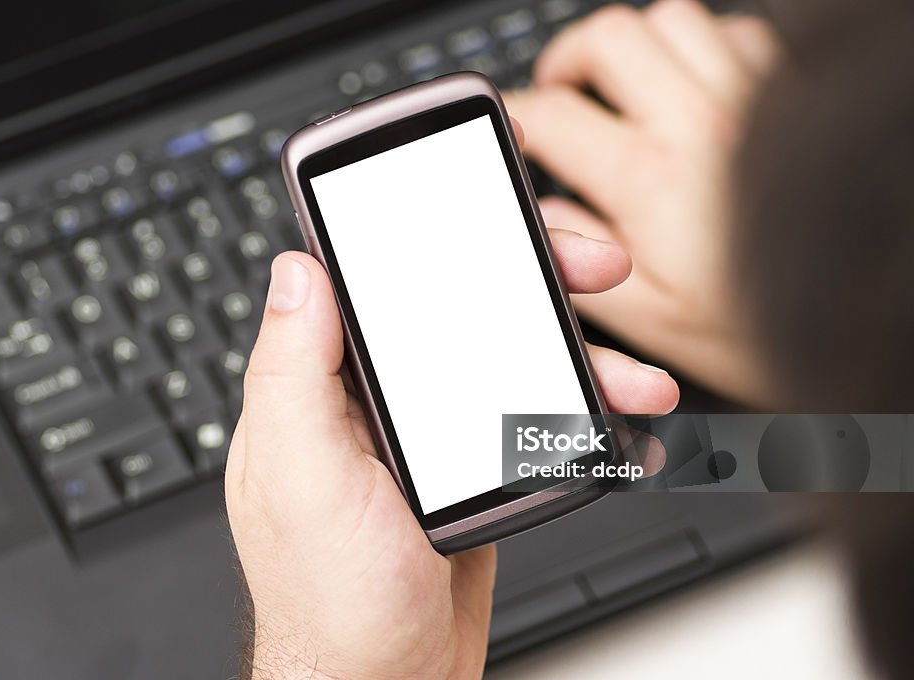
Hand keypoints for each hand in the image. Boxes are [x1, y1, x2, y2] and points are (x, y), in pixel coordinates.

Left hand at [226, 138, 677, 676]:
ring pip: (511, 355)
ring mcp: (430, 428)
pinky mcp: (471, 464)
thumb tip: (297, 270)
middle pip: (460, 301)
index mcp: (325, 383)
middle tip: (596, 266)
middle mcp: (376, 394)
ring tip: (638, 379)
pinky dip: (580, 410)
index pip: (376, 274)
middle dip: (535, 275)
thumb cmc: (329, 601)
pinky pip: (532, 412)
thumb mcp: (301, 477)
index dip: (432, 221)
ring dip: (581, 352)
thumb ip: (293, 369)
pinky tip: (621, 418)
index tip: (490, 183)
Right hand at [505, 0, 779, 405]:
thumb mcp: (656, 319)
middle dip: (569, 59)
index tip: (514, 125)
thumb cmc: (773, 327)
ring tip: (625, 85)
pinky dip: (701, 47)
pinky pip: (736, 32)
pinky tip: (694, 86)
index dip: (517, 115)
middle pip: (610, 39)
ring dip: (636, 48)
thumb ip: (586, 263)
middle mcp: (699, 122)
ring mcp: (751, 97)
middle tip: (561, 91)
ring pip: (672, 20)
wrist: (876, 311)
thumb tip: (549, 214)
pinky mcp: (793, 92)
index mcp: (650, 180)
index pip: (553, 116)